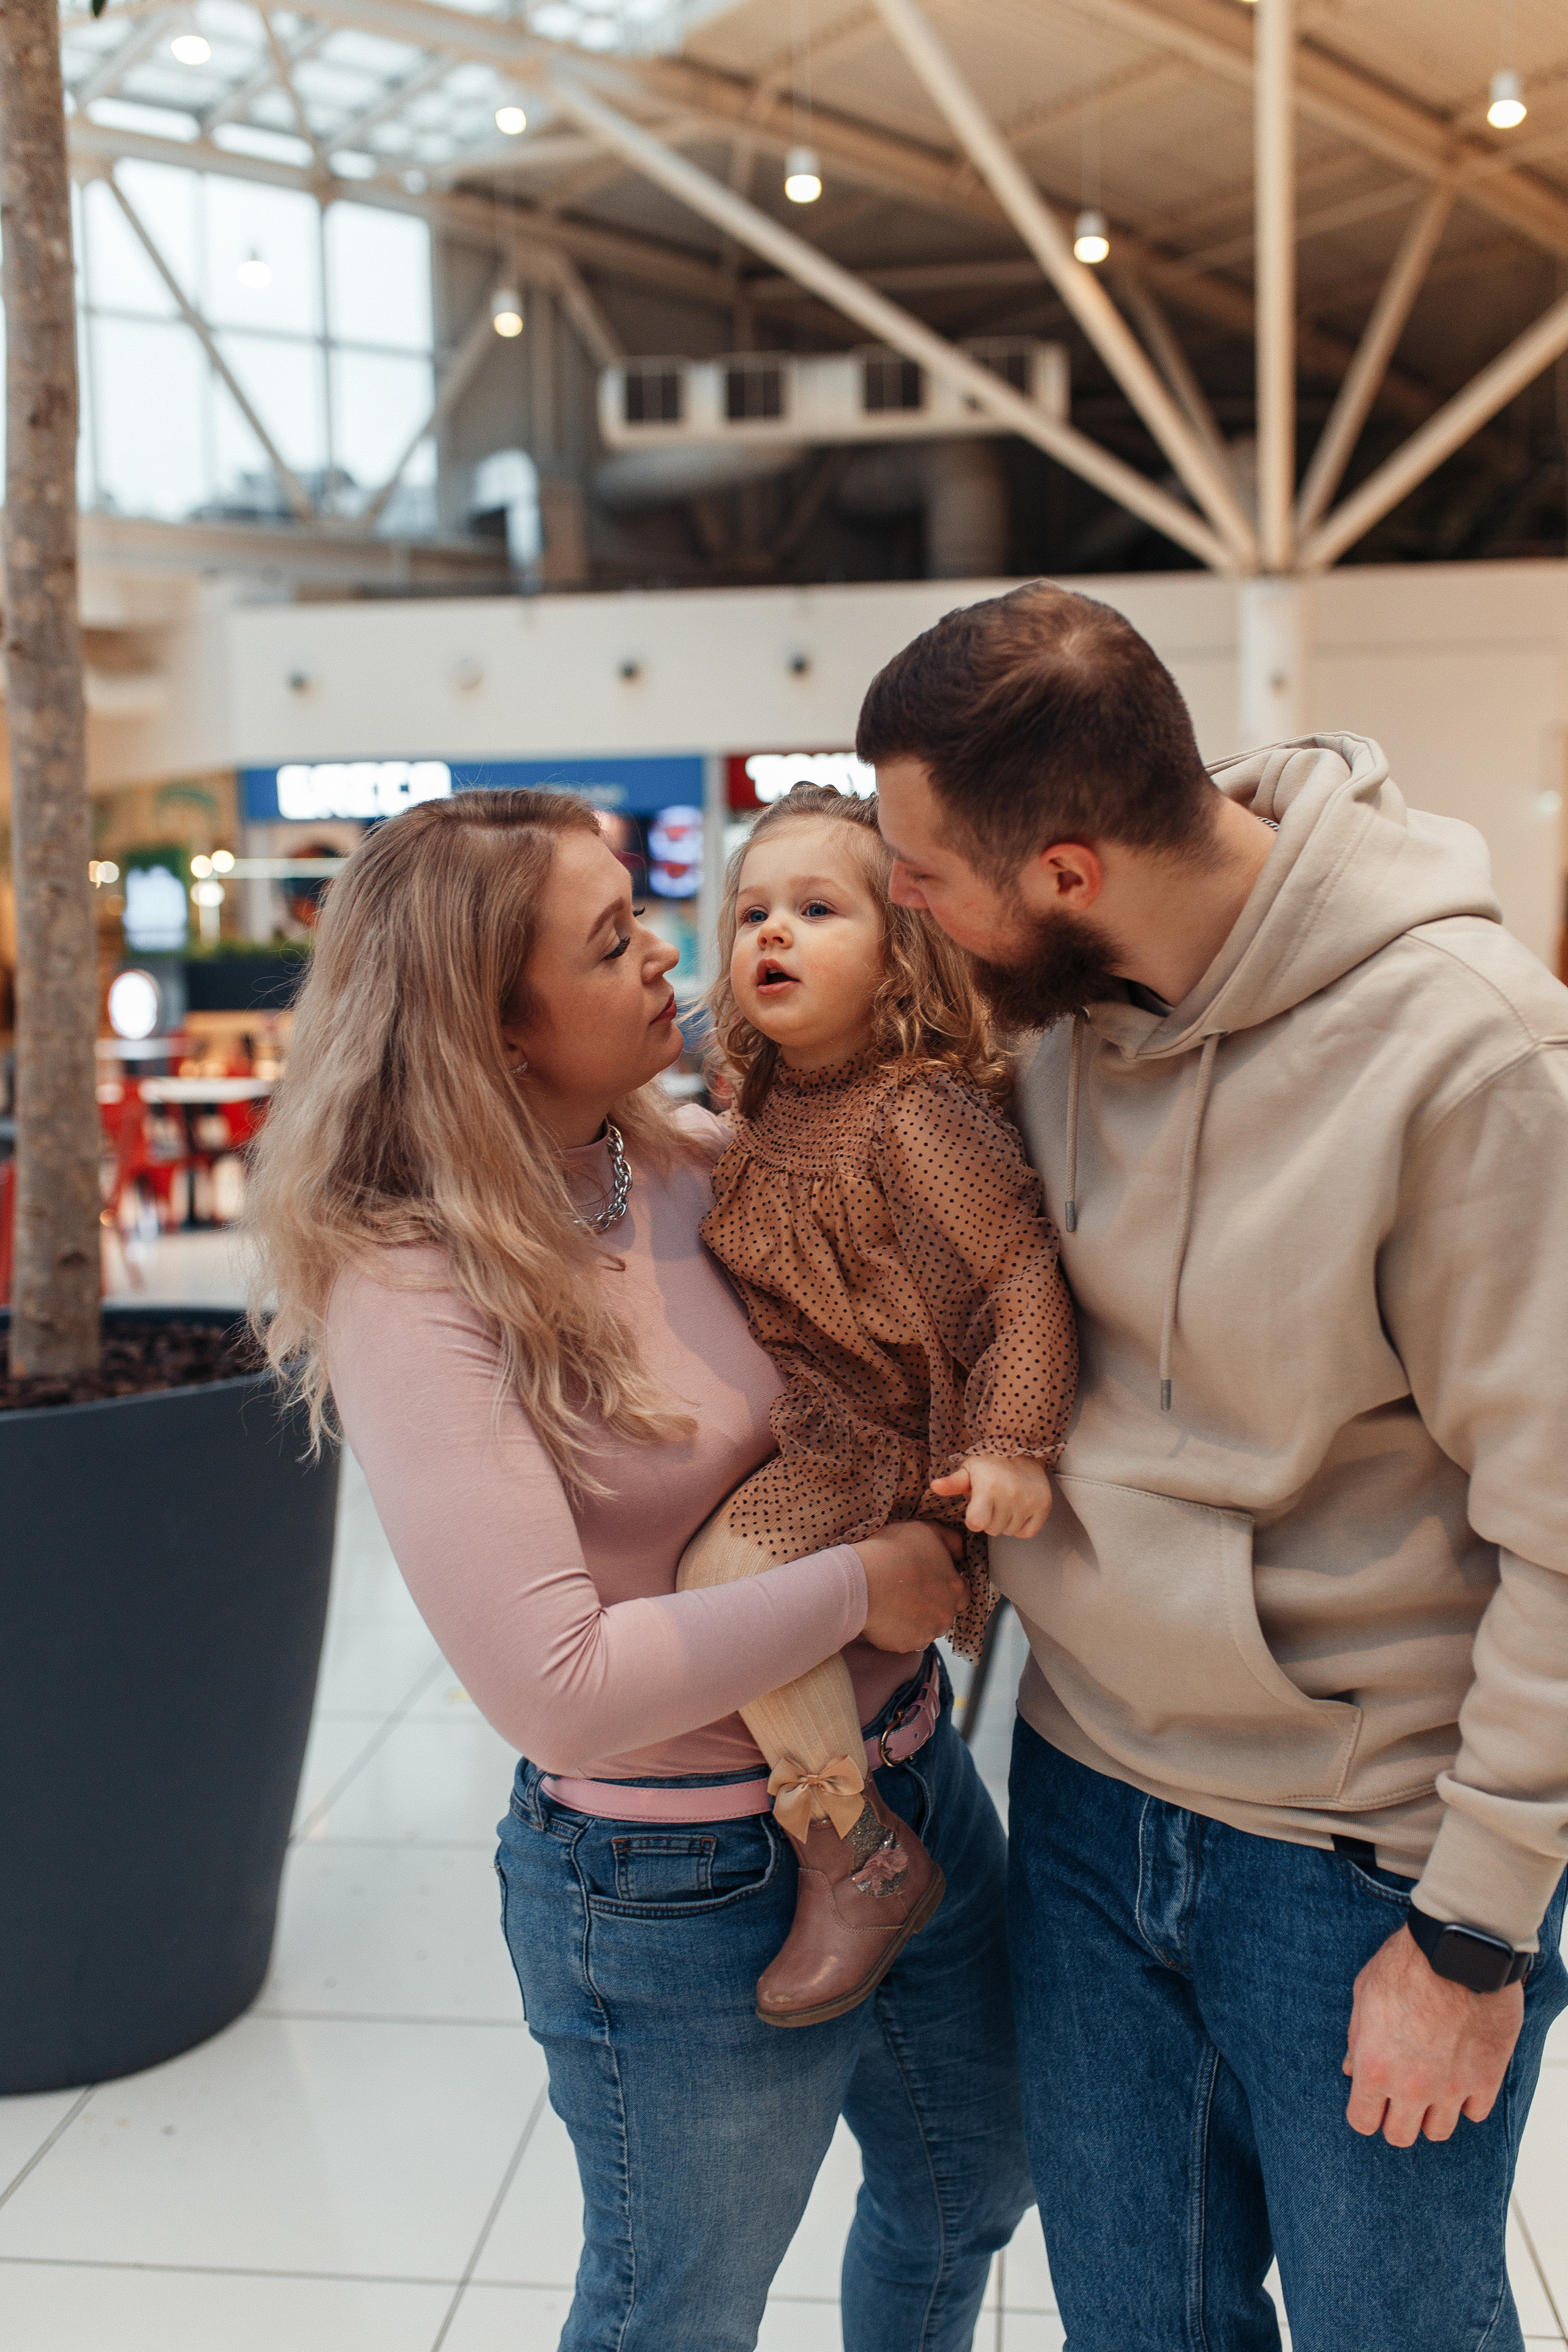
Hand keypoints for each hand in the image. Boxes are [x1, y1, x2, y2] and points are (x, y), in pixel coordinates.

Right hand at [856, 1521, 966, 1652]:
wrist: (861, 1581)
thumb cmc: (891, 1553)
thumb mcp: (926, 1531)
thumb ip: (950, 1540)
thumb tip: (959, 1551)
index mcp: (955, 1587)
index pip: (962, 1592)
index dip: (945, 1585)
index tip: (929, 1580)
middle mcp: (946, 1614)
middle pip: (943, 1612)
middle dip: (931, 1604)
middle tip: (908, 1591)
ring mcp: (926, 1632)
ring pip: (925, 1627)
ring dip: (915, 1618)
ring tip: (894, 1602)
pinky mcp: (905, 1645)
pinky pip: (904, 1639)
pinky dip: (897, 1630)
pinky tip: (884, 1614)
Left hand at [929, 1454, 1052, 1539]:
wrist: (1023, 1448)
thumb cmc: (990, 1462)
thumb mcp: (968, 1470)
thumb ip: (952, 1483)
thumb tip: (934, 1487)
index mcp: (988, 1488)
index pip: (976, 1524)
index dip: (974, 1519)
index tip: (976, 1507)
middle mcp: (1010, 1496)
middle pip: (992, 1530)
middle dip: (990, 1519)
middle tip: (993, 1501)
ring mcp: (1028, 1502)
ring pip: (1009, 1532)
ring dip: (1005, 1522)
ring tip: (1006, 1503)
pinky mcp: (1043, 1506)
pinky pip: (1027, 1533)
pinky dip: (1022, 1526)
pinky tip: (1018, 1510)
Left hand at [1342, 1924, 1524, 2145]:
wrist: (1457, 1950)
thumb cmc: (1405, 1965)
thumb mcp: (1364, 1994)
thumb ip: (1358, 2040)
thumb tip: (1351, 2070)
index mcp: (1375, 2067)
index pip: (1362, 2121)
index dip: (1365, 2112)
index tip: (1371, 2100)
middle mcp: (1411, 2087)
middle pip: (1400, 2136)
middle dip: (1396, 2119)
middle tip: (1401, 2096)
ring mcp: (1451, 2088)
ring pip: (1438, 2132)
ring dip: (1432, 2114)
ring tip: (1432, 2087)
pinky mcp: (1486, 2079)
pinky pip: (1475, 2113)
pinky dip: (1467, 2101)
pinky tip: (1461, 2076)